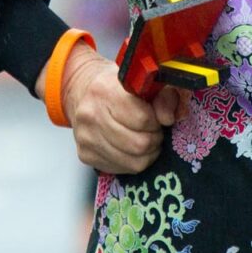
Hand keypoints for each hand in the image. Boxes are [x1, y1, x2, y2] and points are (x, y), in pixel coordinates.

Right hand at [39, 43, 187, 174]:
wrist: (83, 91)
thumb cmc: (116, 87)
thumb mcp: (144, 83)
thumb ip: (163, 96)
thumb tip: (168, 119)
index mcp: (105, 91)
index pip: (142, 119)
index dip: (156, 122)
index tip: (156, 118)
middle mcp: (91, 115)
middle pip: (139, 144)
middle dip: (154, 139)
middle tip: (154, 131)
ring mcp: (86, 138)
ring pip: (133, 162)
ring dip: (147, 153)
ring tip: (145, 139)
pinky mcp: (85, 155)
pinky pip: (122, 169)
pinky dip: (133, 161)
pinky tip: (131, 147)